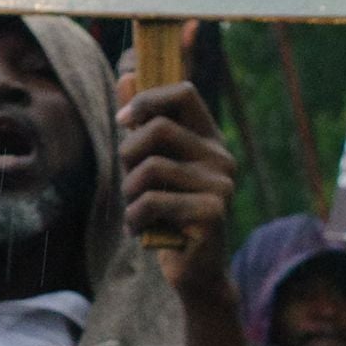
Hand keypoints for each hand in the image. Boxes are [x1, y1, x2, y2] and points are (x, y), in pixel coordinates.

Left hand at [119, 69, 242, 301]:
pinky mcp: (213, 213)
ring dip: (128, 194)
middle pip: (158, 127)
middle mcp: (221, 157)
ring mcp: (221, 185)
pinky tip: (141, 232)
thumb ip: (142, 124)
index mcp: (209, 139)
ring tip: (135, 212)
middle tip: (129, 182)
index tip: (124, 122)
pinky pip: (152, 201)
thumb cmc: (169, 215)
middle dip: (127, 154)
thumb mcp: (153, 166)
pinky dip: (134, 218)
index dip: (147, 99)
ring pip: (150, 168)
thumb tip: (126, 73)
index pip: (184, 92)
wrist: (196, 272)